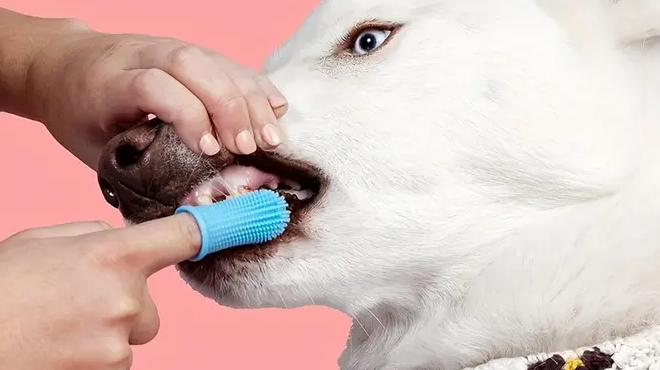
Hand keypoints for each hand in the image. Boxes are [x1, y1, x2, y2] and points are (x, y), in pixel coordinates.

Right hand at [0, 214, 200, 368]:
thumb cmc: (1, 289)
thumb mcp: (41, 241)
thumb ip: (93, 235)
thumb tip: (121, 237)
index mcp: (112, 256)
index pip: (181, 237)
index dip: (205, 230)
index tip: (229, 225)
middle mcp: (126, 299)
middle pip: (149, 305)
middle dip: (122, 306)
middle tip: (75, 305)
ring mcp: (119, 343)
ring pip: (130, 336)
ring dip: (106, 334)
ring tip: (59, 329)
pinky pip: (117, 360)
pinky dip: (95, 358)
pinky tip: (62, 349)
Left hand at [27, 27, 287, 168]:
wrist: (61, 63)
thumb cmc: (78, 113)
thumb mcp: (92, 146)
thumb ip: (135, 168)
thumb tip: (183, 209)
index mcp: (109, 81)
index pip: (155, 86)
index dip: (187, 115)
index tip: (209, 151)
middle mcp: (141, 54)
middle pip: (193, 65)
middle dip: (228, 106)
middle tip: (248, 148)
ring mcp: (168, 46)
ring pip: (215, 60)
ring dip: (250, 99)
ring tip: (271, 138)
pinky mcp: (190, 50)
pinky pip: (229, 62)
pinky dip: (255, 86)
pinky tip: (275, 109)